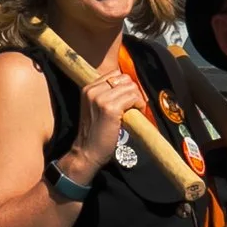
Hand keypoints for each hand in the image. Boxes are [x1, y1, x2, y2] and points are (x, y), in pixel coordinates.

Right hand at [57, 59, 142, 184]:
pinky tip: (135, 114)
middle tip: (134, 106)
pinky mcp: (110, 108)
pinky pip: (133, 98)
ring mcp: (101, 98)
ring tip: (134, 111)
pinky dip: (139, 105)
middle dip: (133, 91)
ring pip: (131, 87)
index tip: (129, 99)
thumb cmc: (95, 133)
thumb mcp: (95, 108)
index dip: (126, 86)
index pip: (115, 74)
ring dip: (137, 99)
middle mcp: (93, 90)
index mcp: (88, 88)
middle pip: (125, 78)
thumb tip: (130, 87)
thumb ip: (107, 95)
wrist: (87, 152)